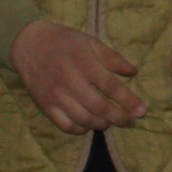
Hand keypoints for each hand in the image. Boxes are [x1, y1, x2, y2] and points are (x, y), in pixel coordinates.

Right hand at [14, 18, 144, 132]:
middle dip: (119, 117)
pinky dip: (80, 129)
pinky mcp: (46, 105)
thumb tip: (134, 72)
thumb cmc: (65, 42)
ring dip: (102, 124)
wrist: (29, 44)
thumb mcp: (91, 43)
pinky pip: (66, 125)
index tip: (142, 110)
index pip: (110, 86)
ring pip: (84, 119)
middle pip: (99, 107)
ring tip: (111, 122)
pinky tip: (89, 124)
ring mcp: (56, 95)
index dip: (128, 100)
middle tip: (132, 121)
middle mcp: (70, 81)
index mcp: (83, 63)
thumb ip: (113, 58)